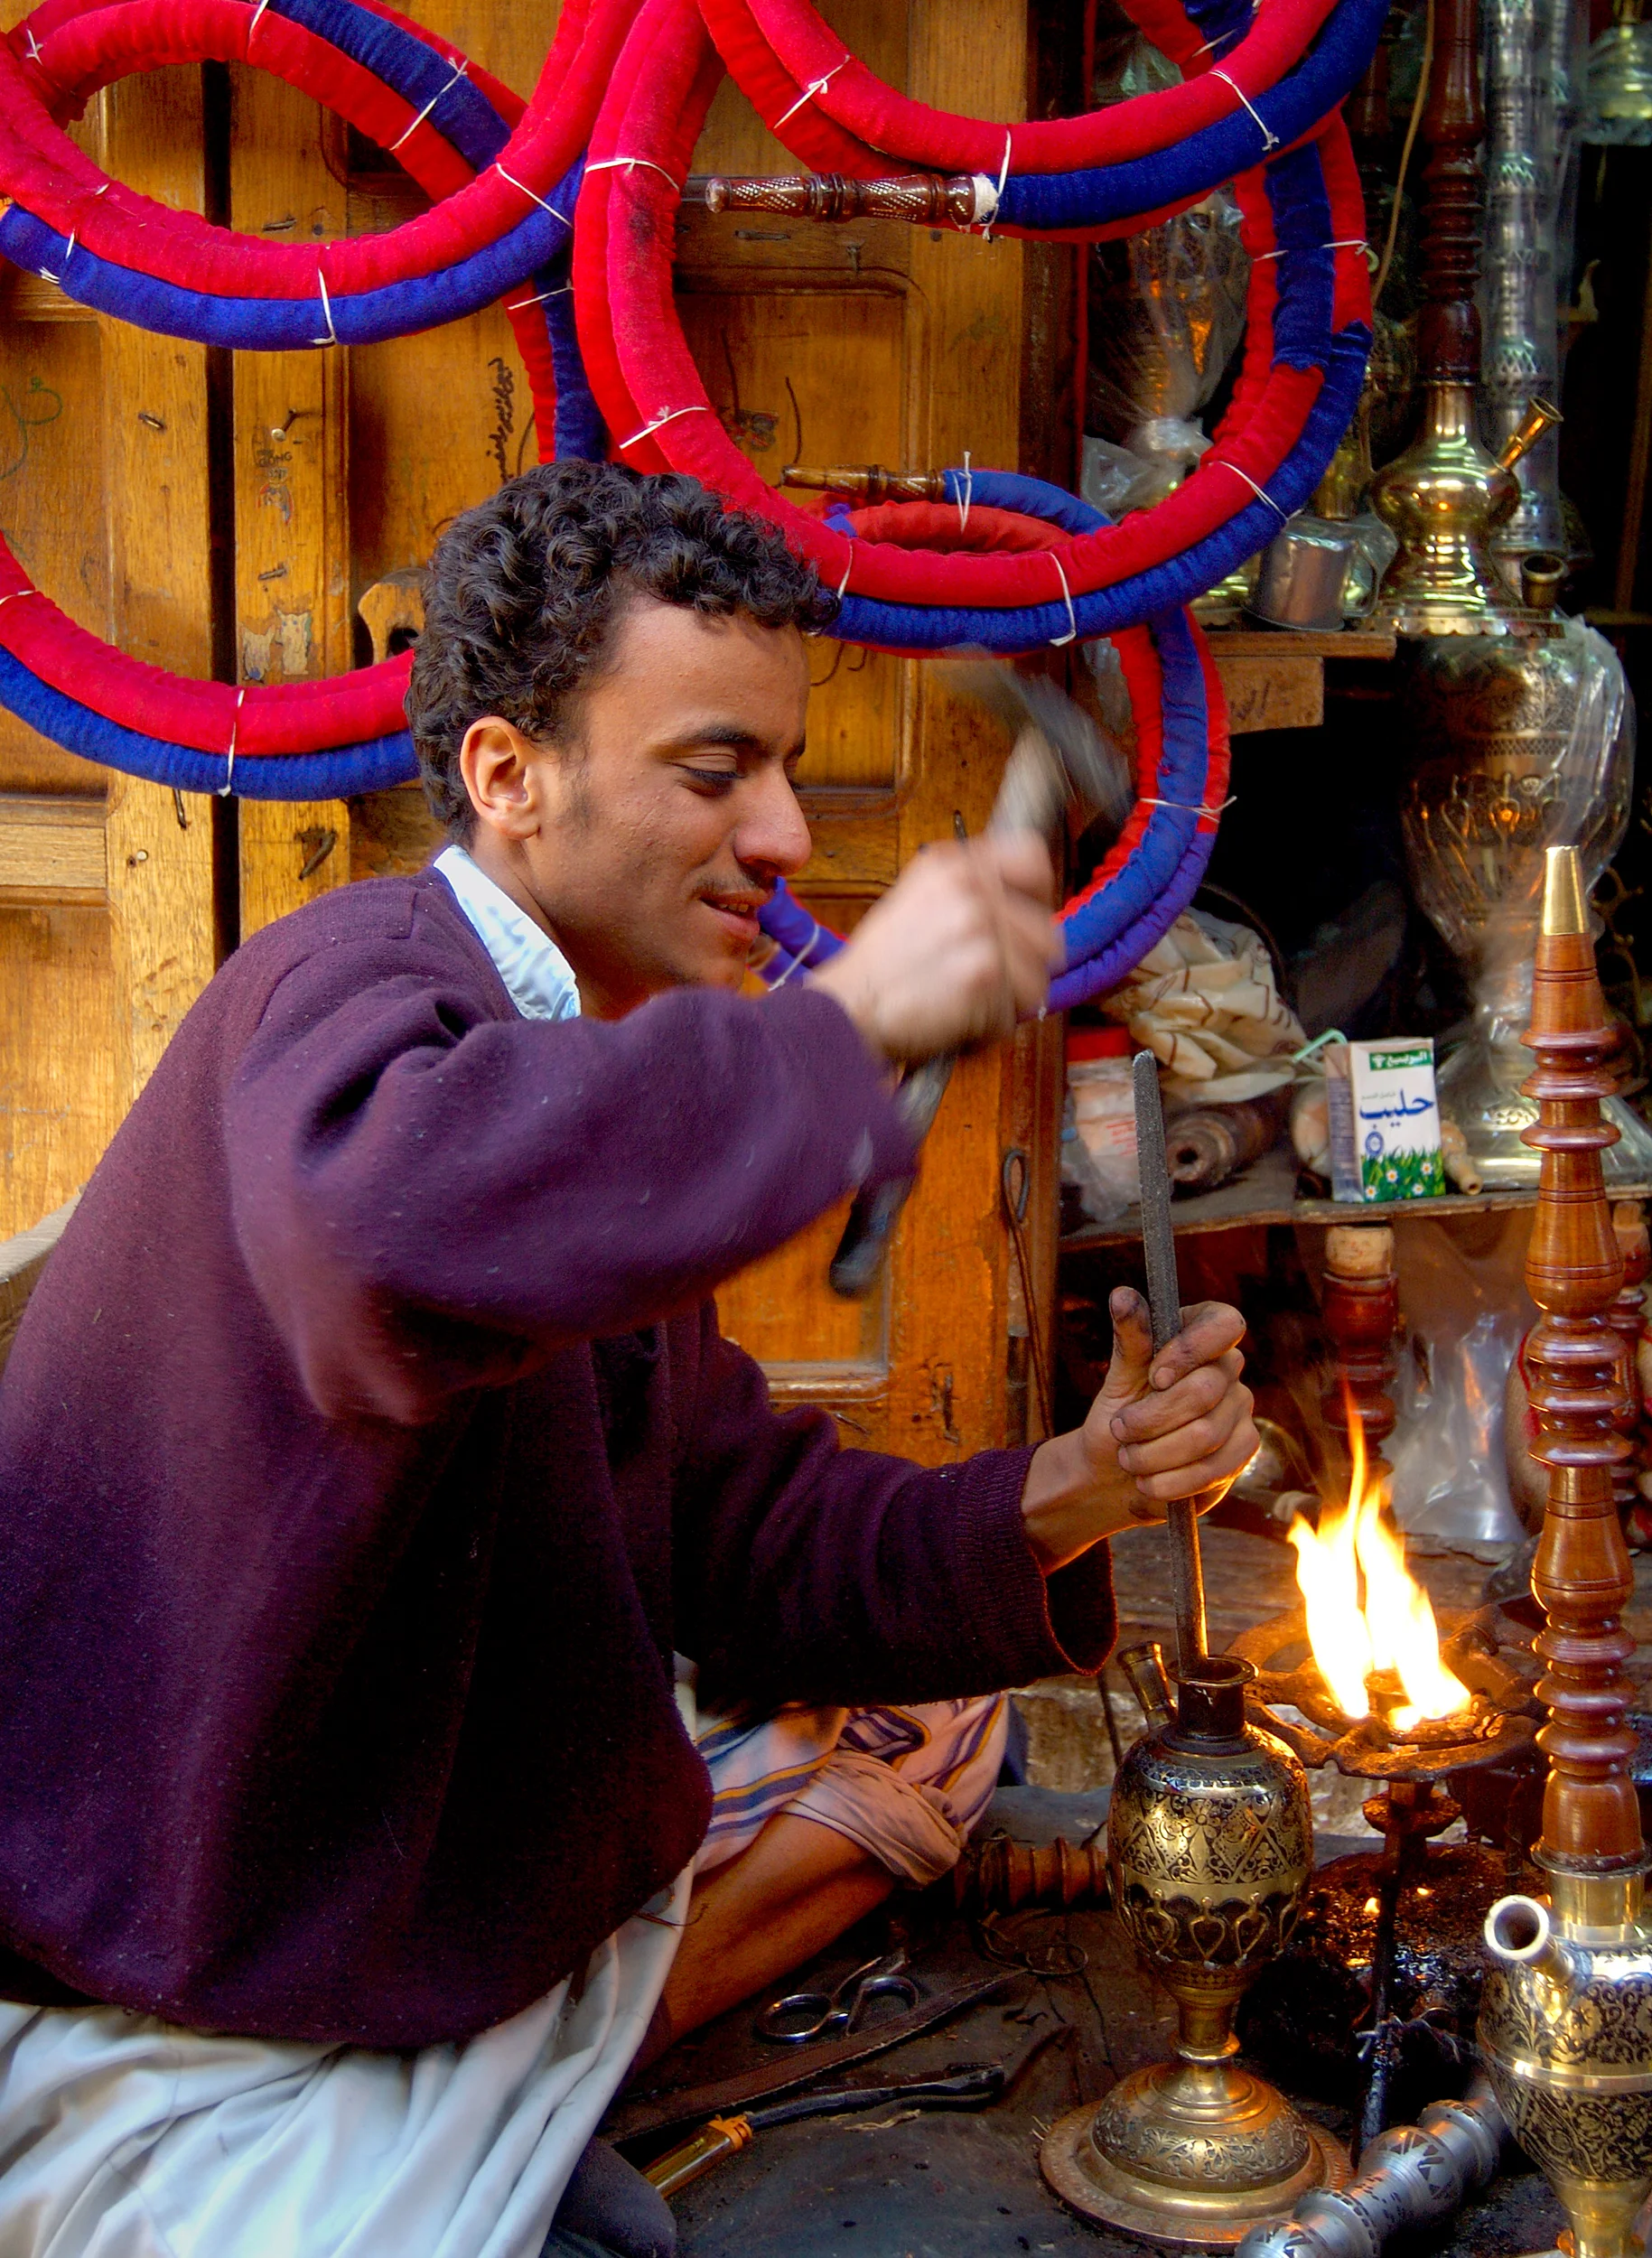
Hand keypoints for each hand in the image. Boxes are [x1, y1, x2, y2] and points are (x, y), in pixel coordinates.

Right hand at [811, 832, 1059, 1065]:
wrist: (847, 1005)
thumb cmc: (879, 968)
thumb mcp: (917, 902)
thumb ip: (968, 896)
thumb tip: (1024, 909)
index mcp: (952, 865)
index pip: (1033, 858)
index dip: (1040, 897)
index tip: (1029, 920)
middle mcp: (970, 887)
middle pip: (1047, 934)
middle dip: (1024, 969)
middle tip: (988, 983)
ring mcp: (979, 928)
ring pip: (1036, 980)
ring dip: (1007, 1004)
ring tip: (966, 1004)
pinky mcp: (984, 973)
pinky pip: (1012, 1015)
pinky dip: (986, 1031)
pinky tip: (954, 1021)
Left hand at [1020, 1290, 1257, 1572]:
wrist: (1116, 1470)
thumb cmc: (1119, 1412)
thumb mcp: (1118, 1376)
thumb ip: (1130, 1338)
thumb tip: (1122, 1295)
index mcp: (1202, 1334)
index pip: (1225, 1324)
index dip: (1190, 1350)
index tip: (1154, 1377)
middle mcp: (1228, 1369)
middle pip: (1205, 1389)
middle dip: (1151, 1417)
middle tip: (1120, 1430)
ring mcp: (1241, 1409)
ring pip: (1206, 1435)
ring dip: (1154, 1454)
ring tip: (1129, 1459)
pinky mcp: (1243, 1451)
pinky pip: (1214, 1468)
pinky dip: (1171, 1480)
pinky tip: (1148, 1482)